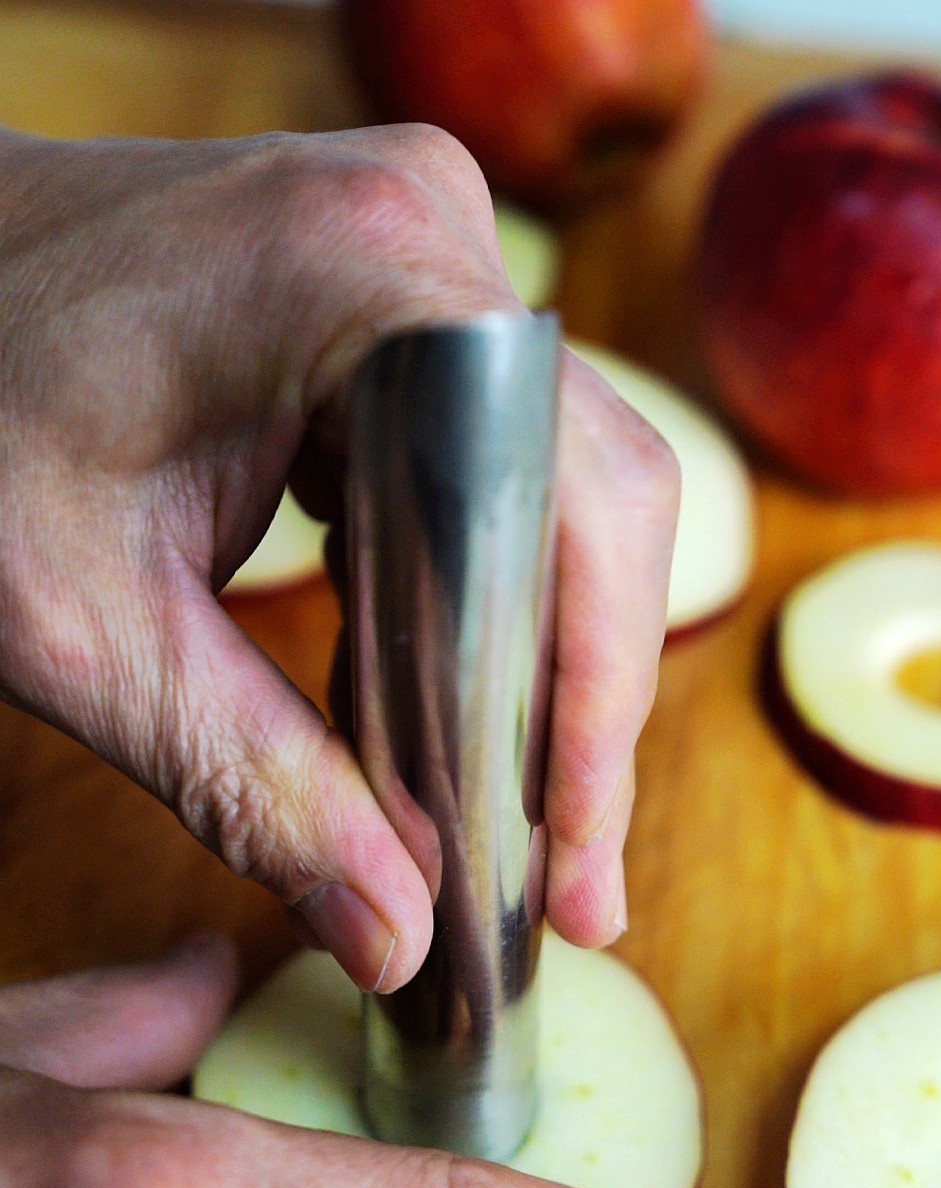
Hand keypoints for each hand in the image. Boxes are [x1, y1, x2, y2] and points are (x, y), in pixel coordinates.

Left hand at [0, 125, 677, 992]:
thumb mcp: (80, 623)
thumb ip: (249, 785)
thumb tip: (395, 936)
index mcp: (356, 282)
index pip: (573, 510)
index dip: (594, 697)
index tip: (572, 856)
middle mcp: (425, 233)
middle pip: (595, 503)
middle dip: (579, 704)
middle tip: (564, 877)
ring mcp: (421, 247)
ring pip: (561, 488)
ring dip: (537, 657)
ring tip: (510, 812)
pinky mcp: (402, 287)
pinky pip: (498, 458)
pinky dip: (480, 590)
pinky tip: (436, 695)